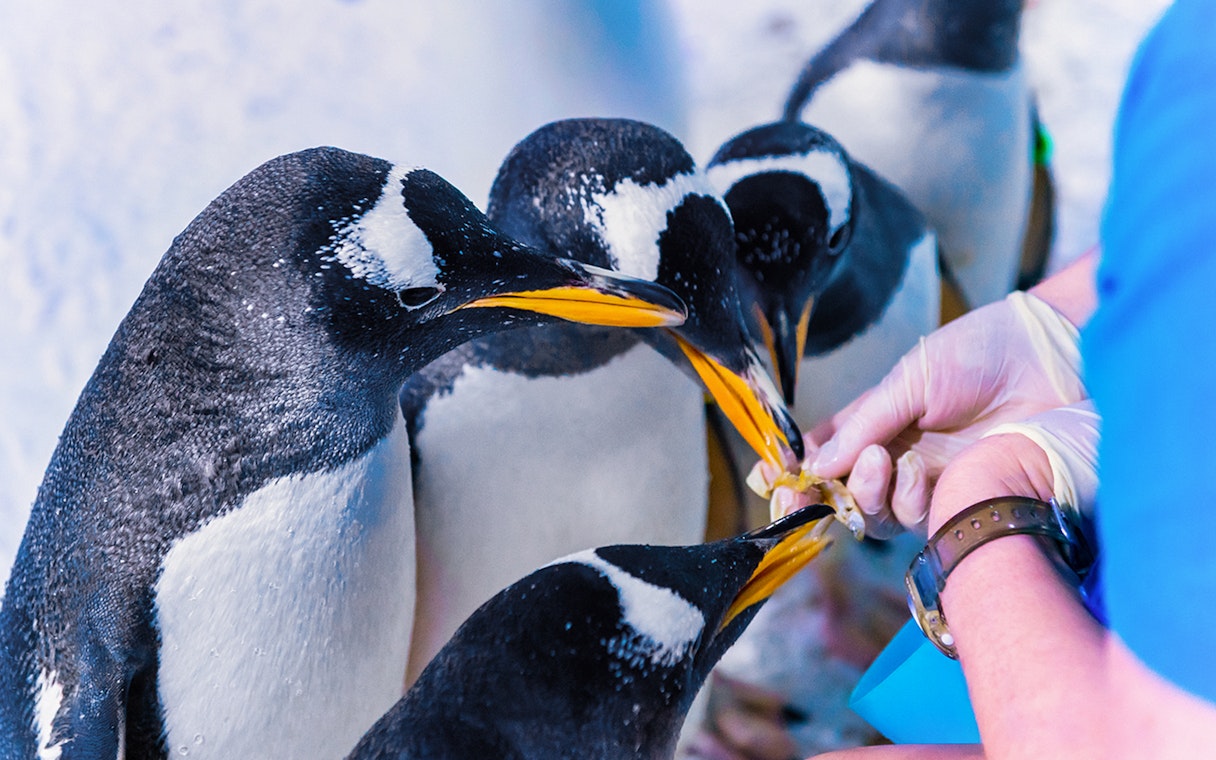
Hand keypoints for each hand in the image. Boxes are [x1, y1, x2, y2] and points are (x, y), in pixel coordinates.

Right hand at [795, 291, 1085, 535]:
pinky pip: (915, 518)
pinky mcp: (957, 499)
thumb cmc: (977, 355)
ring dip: (864, 494)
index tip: (770, 478)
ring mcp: (923, 481)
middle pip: (838, 495)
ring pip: (873, 515)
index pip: (819, 455)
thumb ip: (863, 424)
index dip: (791, 471)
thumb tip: (815, 466)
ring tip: (880, 460)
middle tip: (805, 491)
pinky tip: (914, 470)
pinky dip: (904, 499)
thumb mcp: (908, 380)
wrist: (1047, 360)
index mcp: (871, 421)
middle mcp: (891, 456)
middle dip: (813, 498)